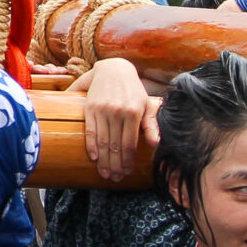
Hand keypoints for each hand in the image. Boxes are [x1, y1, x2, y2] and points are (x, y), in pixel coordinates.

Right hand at [80, 57, 158, 180]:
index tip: (126, 172)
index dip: (127, 160)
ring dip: (103, 160)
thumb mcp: (147, 103)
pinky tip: (94, 157)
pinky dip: (91, 145)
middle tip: (114, 178)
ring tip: (105, 172)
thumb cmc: (134, 89)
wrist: (114, 69)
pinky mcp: (90, 107)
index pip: (129, 143)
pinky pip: (90, 130)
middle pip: (115, 145)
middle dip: (115, 164)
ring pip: (102, 141)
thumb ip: (152, 123)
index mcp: (133, 112)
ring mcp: (102, 110)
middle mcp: (117, 112)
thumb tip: (155, 143)